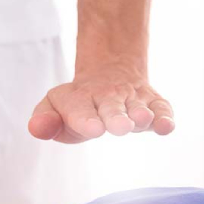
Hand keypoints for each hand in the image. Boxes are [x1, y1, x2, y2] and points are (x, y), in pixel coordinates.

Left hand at [28, 63, 173, 143]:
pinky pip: (161, 108)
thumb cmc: (75, 104)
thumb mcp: (53, 108)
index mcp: (78, 99)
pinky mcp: (152, 103)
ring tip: (142, 120)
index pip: (80, 110)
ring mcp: (131, 100)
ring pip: (138, 106)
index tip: (93, 129)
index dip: (85, 120)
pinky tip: (167, 126)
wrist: (108, 74)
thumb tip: (36, 129)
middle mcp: (106, 97)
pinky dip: (165, 117)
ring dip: (141, 114)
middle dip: (115, 117)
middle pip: (111, 108)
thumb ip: (43, 120)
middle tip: (120, 127)